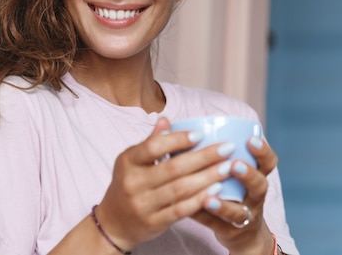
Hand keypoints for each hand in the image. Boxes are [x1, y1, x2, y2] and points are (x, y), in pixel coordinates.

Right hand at [94, 117, 234, 250]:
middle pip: (173, 168)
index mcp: (128, 161)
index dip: (178, 139)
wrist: (114, 223)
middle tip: (227, 148)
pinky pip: (181, 210)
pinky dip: (200, 200)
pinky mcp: (154, 222)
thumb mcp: (132, 160)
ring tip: (228, 167)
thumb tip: (166, 119)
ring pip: (180, 189)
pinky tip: (217, 190)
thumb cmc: (128, 184)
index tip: (201, 134)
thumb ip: (151, 141)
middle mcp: (133, 182)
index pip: (153, 146)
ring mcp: (143, 204)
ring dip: (208, 177)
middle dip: (204, 157)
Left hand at [192, 136, 278, 254]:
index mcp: (256, 175)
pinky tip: (194, 211)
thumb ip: (207, 148)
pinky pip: (219, 226)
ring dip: (224, 204)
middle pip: (259, 186)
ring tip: (210, 195)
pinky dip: (207, 219)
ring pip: (239, 212)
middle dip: (249, 175)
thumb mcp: (228, 171)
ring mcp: (244, 216)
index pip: (268, 162)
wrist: (240, 231)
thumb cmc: (229, 190)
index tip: (250, 139)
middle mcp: (254, 196)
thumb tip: (168, 122)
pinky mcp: (230, 232)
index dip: (263, 151)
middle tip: (235, 164)